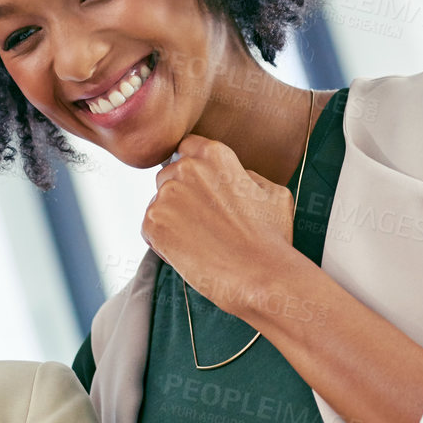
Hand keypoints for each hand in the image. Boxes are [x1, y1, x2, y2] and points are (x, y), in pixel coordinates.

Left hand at [142, 134, 297, 317]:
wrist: (259, 275)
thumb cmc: (271, 237)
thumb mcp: (273, 192)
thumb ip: (246, 175)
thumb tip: (235, 175)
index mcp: (214, 155)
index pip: (187, 147)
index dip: (192, 168)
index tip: (199, 185)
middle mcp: (185, 169)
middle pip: (168, 176)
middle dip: (180, 195)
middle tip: (203, 221)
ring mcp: (165, 196)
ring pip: (158, 203)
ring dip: (172, 219)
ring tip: (200, 240)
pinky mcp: (152, 223)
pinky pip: (149, 228)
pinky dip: (163, 241)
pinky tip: (189, 252)